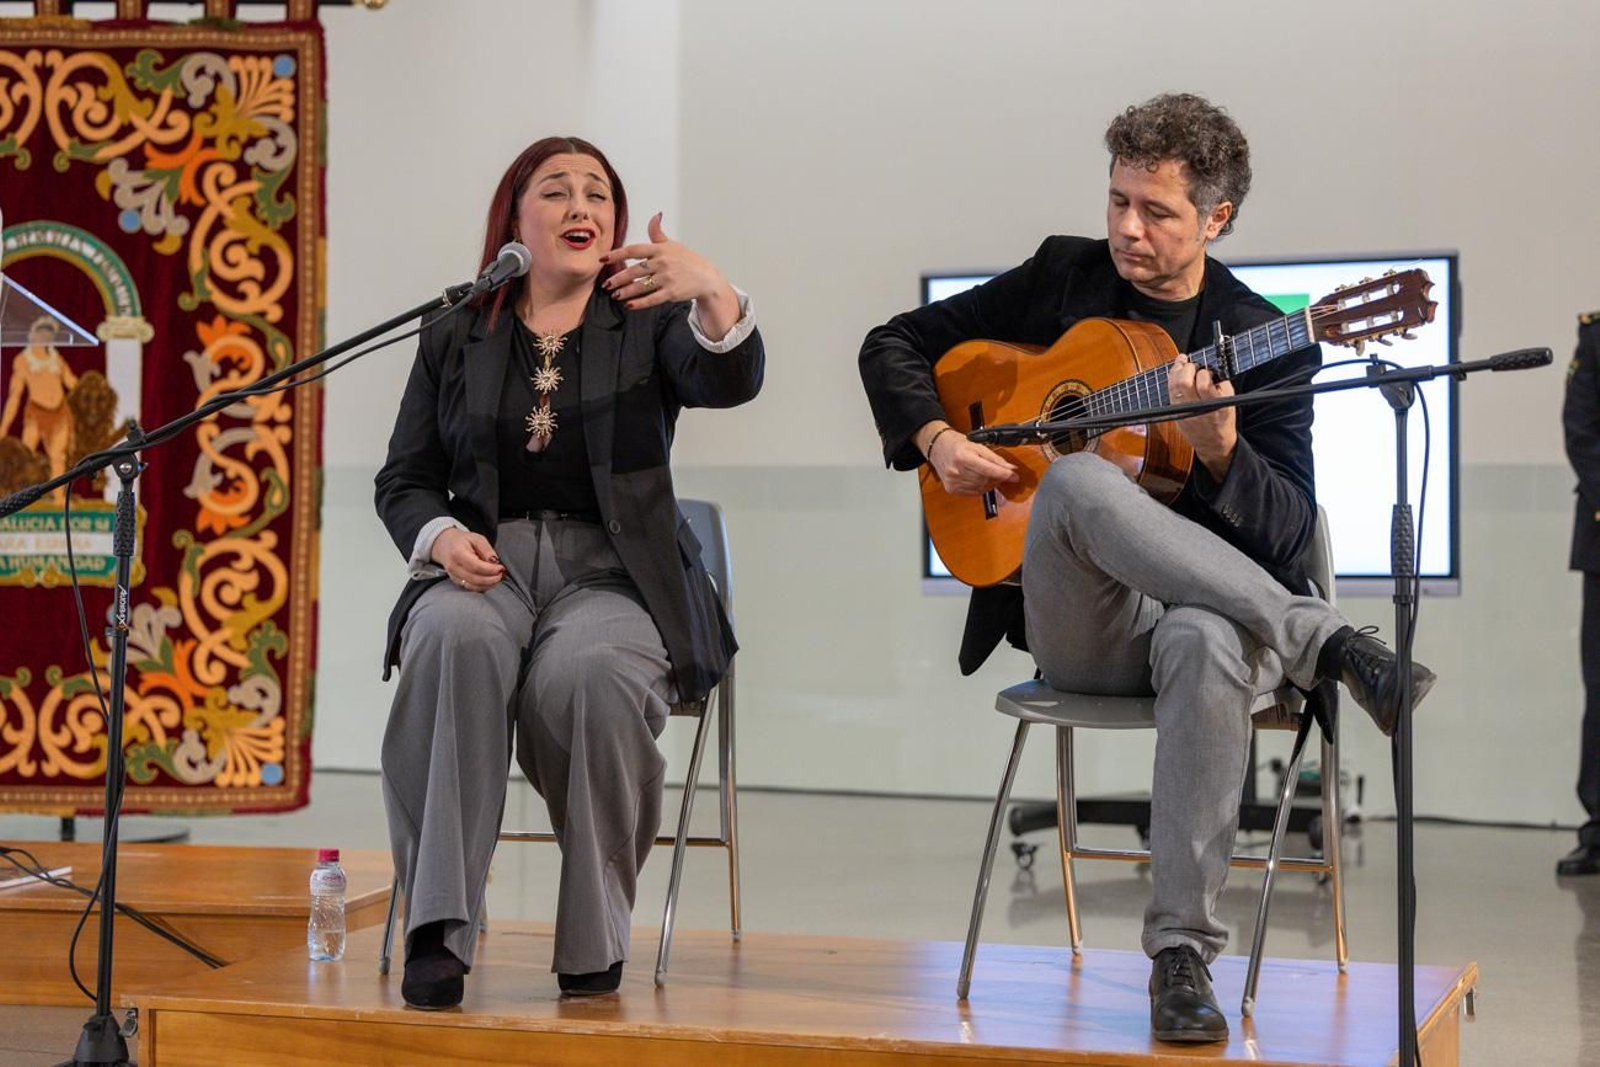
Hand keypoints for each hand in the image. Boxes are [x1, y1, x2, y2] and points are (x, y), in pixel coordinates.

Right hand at [431, 528, 503, 592]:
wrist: (445, 545)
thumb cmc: (462, 541)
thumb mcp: (477, 538)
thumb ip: (486, 550)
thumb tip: (495, 562)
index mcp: (458, 553)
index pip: (476, 566)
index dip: (491, 570)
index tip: (501, 568)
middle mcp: (454, 567)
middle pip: (475, 579)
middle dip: (492, 579)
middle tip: (501, 573)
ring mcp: (454, 576)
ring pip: (474, 586)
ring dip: (489, 584)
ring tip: (497, 577)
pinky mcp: (456, 582)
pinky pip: (471, 588)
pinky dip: (483, 586)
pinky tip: (490, 580)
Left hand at [600, 213, 736, 317]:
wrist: (706, 277)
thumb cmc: (688, 260)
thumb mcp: (672, 244)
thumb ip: (658, 233)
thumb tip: (655, 215)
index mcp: (660, 249)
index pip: (634, 250)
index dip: (617, 254)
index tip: (603, 259)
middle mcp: (662, 263)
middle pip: (634, 271)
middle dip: (618, 278)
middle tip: (607, 284)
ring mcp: (667, 278)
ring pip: (641, 286)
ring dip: (626, 292)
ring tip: (615, 295)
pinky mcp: (672, 292)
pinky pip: (652, 299)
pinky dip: (640, 303)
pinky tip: (629, 305)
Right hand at [923, 424, 1018, 495]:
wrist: (937, 447)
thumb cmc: (957, 444)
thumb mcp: (977, 446)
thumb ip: (995, 458)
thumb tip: (1010, 468)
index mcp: (962, 457)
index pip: (988, 470)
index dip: (1004, 474)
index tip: (1014, 476)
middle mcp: (956, 471)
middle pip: (986, 480)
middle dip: (999, 478)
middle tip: (1005, 474)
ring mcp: (953, 482)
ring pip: (981, 488)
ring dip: (991, 484)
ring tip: (993, 476)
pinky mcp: (951, 489)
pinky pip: (973, 493)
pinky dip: (982, 488)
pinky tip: (982, 480)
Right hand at [1167, 354, 1236, 478]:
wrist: (1215, 445)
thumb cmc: (1197, 429)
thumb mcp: (1179, 416)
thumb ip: (1176, 395)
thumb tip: (1178, 368)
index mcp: (1178, 410)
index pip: (1172, 384)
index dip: (1176, 368)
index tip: (1180, 360)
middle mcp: (1192, 409)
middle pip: (1184, 381)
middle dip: (1188, 367)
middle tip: (1192, 367)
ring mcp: (1209, 407)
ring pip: (1202, 380)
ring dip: (1203, 372)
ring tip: (1205, 375)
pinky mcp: (1224, 404)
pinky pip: (1218, 383)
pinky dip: (1216, 377)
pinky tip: (1216, 381)